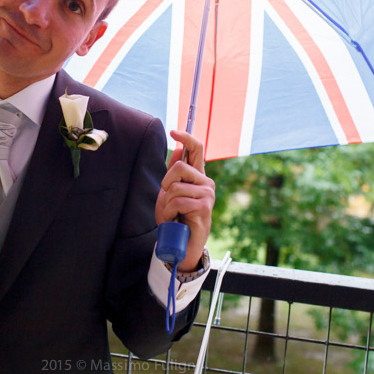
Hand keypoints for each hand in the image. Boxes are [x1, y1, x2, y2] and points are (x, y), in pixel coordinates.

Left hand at [155, 130, 214, 271]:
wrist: (181, 243)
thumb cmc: (175, 218)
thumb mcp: (169, 192)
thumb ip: (174, 172)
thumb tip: (179, 148)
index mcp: (197, 176)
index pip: (197, 149)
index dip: (186, 137)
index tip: (174, 131)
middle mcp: (205, 182)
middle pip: (180, 166)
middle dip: (166, 182)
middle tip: (168, 198)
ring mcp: (207, 194)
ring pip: (176, 186)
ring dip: (167, 202)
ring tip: (173, 213)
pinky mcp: (204, 207)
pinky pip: (178, 201)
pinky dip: (170, 211)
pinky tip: (176, 219)